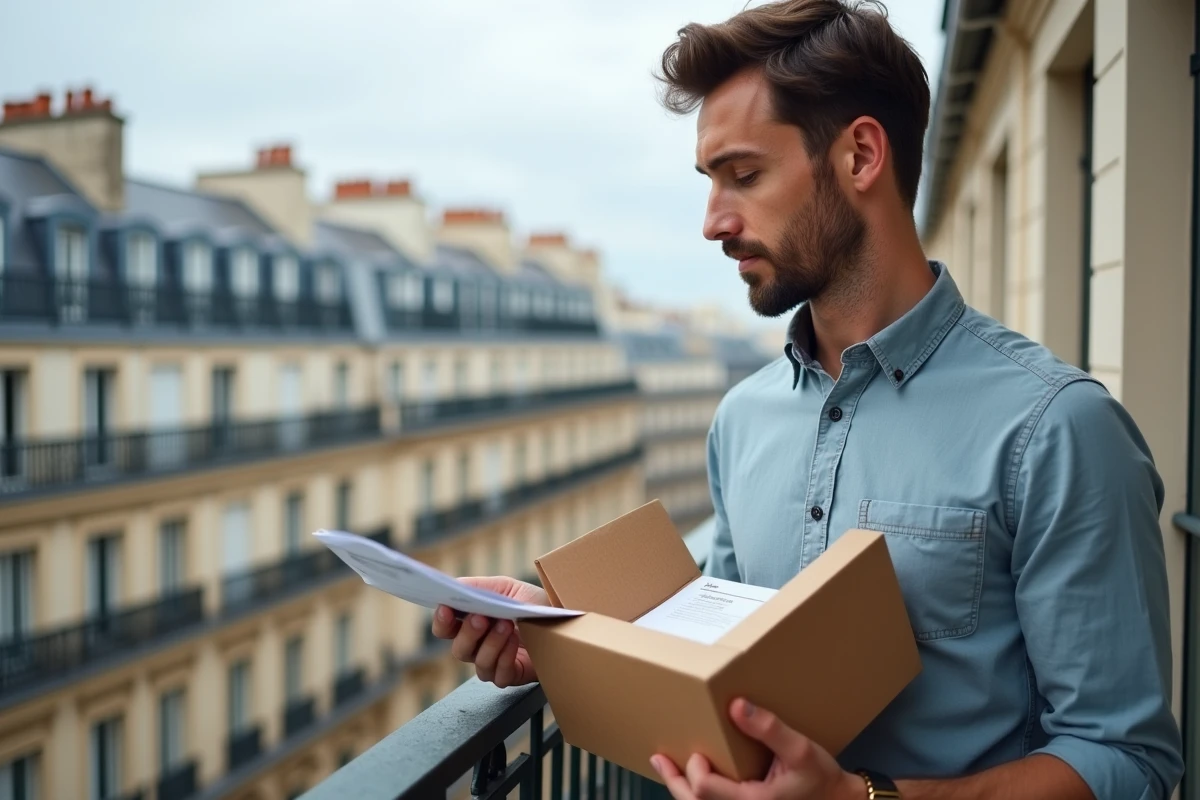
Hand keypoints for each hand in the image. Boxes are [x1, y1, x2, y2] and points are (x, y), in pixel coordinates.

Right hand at [431, 576, 547, 687]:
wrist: (563, 618)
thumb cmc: (532, 603)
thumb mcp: (505, 588)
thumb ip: (478, 587)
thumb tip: (454, 587)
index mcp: (471, 623)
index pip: (445, 628)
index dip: (441, 620)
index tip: (446, 608)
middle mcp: (478, 646)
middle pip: (459, 649)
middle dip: (468, 633)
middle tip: (481, 618)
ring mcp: (493, 663)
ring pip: (479, 663)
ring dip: (492, 643)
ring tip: (507, 625)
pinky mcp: (510, 676)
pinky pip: (499, 674)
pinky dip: (506, 656)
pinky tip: (516, 641)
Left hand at [650, 699, 864, 799]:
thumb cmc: (820, 779)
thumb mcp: (801, 750)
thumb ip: (769, 729)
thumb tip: (736, 705)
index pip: (704, 789)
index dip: (693, 768)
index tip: (696, 749)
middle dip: (674, 781)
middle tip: (660, 758)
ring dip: (681, 789)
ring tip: (666, 767)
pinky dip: (697, 796)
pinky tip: (691, 782)